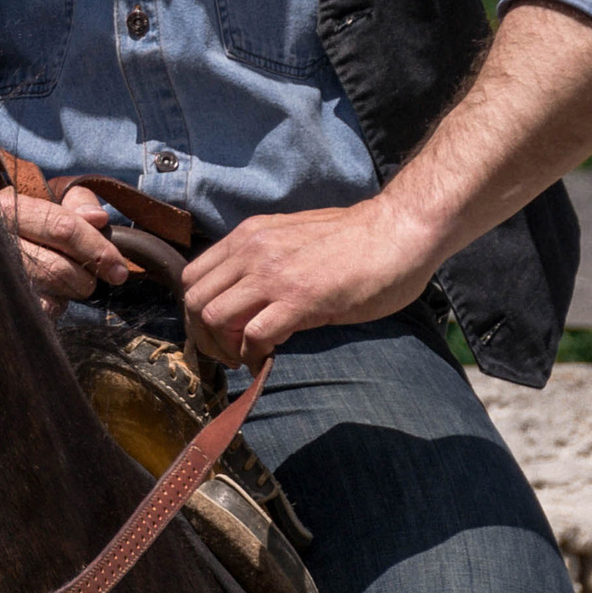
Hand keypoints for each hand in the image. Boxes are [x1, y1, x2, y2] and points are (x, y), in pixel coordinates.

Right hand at [0, 181, 132, 310]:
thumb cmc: (24, 219)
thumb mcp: (47, 198)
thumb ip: (76, 203)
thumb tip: (99, 219)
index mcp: (9, 208)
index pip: (63, 229)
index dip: (97, 248)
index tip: (119, 269)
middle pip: (58, 268)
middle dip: (85, 277)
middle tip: (93, 277)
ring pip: (49, 294)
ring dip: (71, 292)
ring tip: (69, 281)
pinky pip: (38, 311)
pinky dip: (54, 306)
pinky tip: (51, 294)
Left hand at [179, 200, 439, 363]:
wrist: (399, 232)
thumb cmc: (357, 241)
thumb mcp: (294, 240)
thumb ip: (265, 262)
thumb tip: (247, 298)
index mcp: (249, 236)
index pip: (192, 277)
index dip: (197, 311)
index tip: (217, 332)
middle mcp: (252, 251)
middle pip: (194, 301)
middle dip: (203, 336)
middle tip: (226, 354)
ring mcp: (273, 275)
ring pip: (213, 318)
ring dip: (224, 348)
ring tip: (245, 358)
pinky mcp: (299, 300)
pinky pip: (252, 336)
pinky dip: (252, 355)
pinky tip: (266, 360)